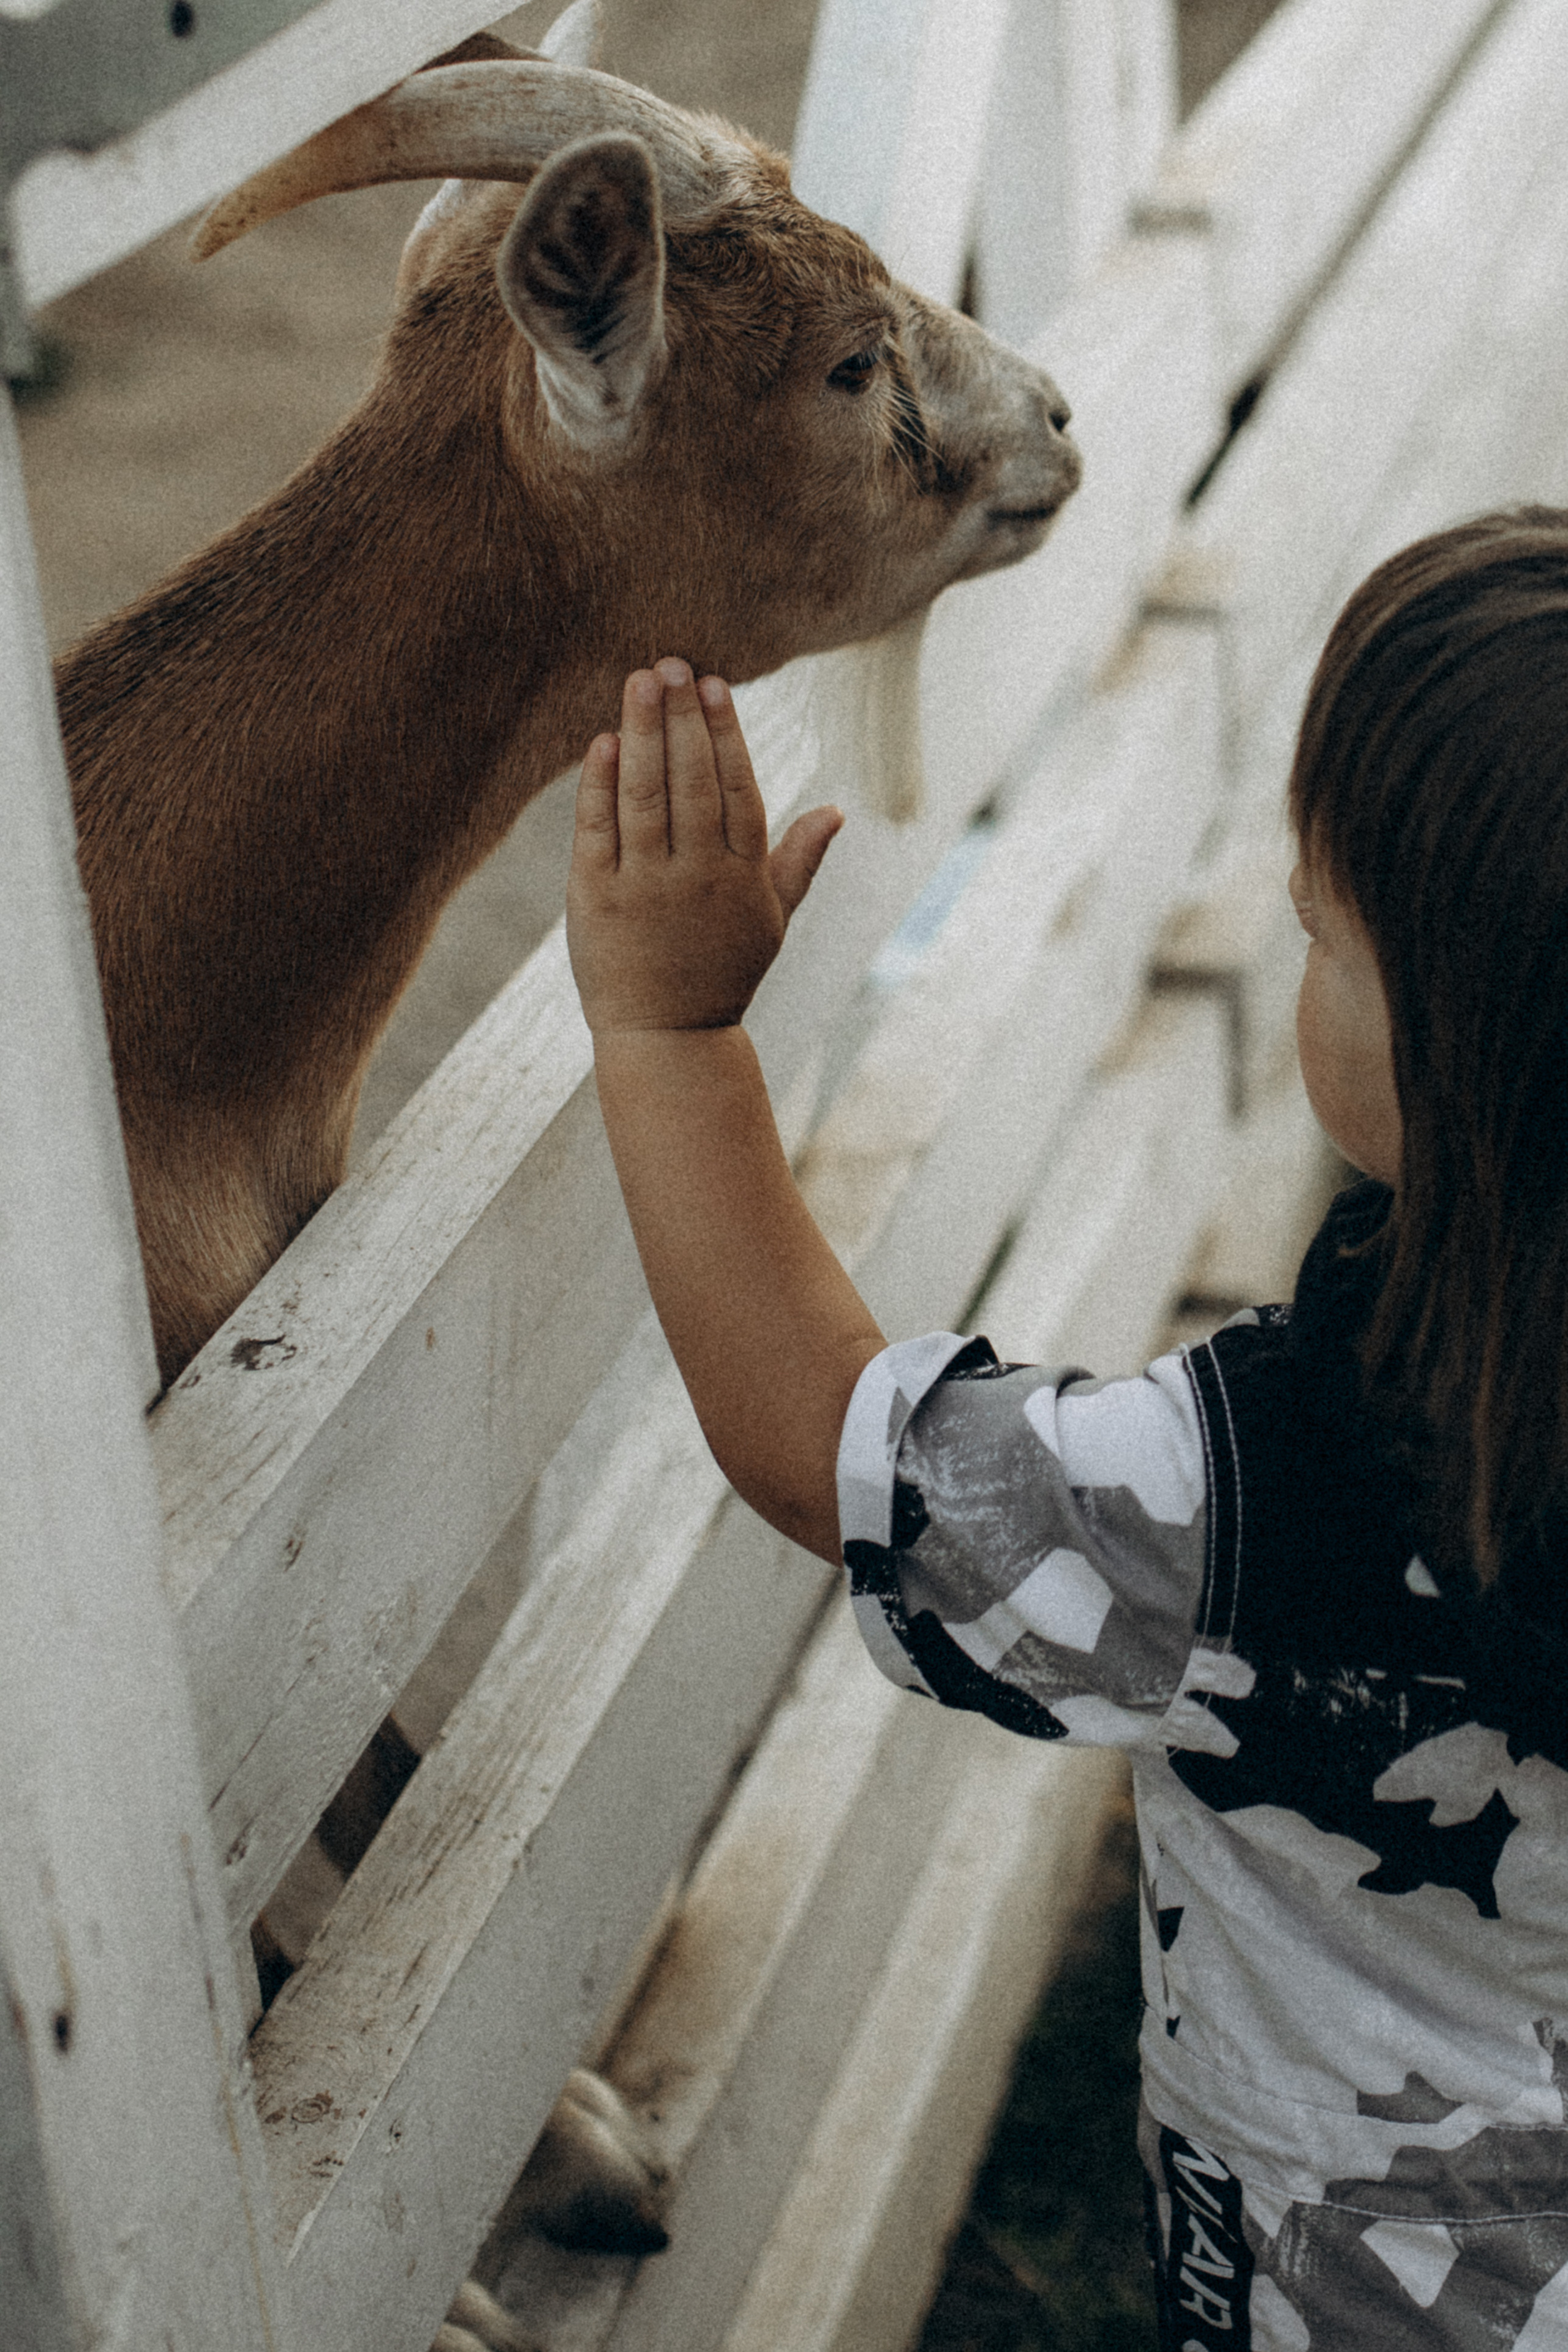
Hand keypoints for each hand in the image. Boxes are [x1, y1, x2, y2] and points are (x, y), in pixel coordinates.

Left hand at [567, 659, 842, 1034]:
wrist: (669, 1039)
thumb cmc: (722, 972)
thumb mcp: (772, 920)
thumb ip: (800, 861)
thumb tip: (838, 810)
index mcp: (742, 876)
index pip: (738, 789)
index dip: (726, 734)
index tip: (714, 685)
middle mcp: (696, 877)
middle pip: (692, 781)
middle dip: (682, 718)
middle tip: (671, 663)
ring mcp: (645, 887)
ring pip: (646, 796)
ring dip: (642, 734)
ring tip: (639, 681)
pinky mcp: (596, 900)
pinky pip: (598, 831)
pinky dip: (600, 785)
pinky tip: (604, 742)